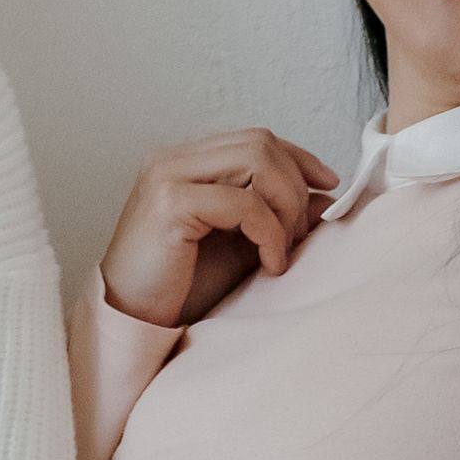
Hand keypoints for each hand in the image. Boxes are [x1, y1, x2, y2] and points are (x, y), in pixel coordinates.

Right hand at [99, 128, 340, 331]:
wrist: (133, 320)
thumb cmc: (179, 286)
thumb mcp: (241, 245)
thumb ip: (277, 216)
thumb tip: (326, 196)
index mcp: (185, 162)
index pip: (255, 139)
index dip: (298, 158)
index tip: (327, 185)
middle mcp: (172, 159)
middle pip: (260, 142)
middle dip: (294, 187)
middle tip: (296, 237)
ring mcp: (167, 175)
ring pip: (256, 160)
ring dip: (284, 207)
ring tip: (281, 250)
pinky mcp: (170, 203)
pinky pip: (244, 203)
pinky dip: (269, 233)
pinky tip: (270, 264)